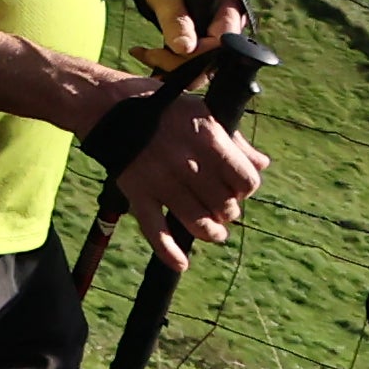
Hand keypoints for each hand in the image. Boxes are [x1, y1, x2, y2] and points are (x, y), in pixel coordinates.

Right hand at [113, 94, 265, 255]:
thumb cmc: (160, 104)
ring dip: (212, 233)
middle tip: (222, 206)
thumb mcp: (203, 111)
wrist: (106, 105)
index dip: (247, 189)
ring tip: (214, 232)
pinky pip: (154, 229)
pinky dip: (168, 251)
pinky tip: (180, 264)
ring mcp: (160, 181)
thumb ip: (235, 139)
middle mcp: (187, 163)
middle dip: (229, 211)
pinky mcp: (136, 192)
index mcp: (208, 139)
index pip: (246, 181)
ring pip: (198, 222)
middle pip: (225, 206)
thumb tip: (261, 165)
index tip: (238, 187)